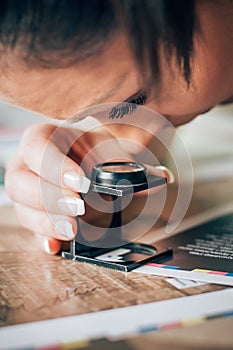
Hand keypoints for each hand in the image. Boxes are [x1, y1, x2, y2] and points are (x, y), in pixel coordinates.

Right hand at [5, 121, 172, 253]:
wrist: (83, 160)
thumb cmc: (92, 152)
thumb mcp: (109, 150)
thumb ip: (131, 164)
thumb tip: (163, 178)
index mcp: (44, 139)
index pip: (38, 147)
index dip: (55, 166)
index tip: (81, 183)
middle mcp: (27, 165)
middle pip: (21, 182)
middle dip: (49, 198)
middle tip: (78, 210)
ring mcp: (27, 192)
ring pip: (23, 209)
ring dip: (47, 221)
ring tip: (72, 230)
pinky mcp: (33, 215)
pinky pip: (30, 229)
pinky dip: (43, 238)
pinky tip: (55, 246)